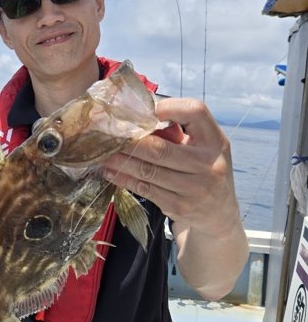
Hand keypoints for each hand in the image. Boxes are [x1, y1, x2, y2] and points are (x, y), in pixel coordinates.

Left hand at [104, 98, 236, 235]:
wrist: (219, 214)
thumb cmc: (203, 171)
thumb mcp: (202, 148)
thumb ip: (179, 133)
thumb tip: (135, 116)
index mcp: (216, 141)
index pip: (196, 112)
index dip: (168, 107)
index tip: (144, 109)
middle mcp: (210, 164)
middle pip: (161, 148)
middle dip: (130, 141)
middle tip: (107, 135)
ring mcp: (196, 188)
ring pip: (149, 170)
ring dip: (121, 161)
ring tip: (102, 153)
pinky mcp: (180, 206)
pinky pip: (146, 189)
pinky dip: (125, 179)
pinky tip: (111, 172)